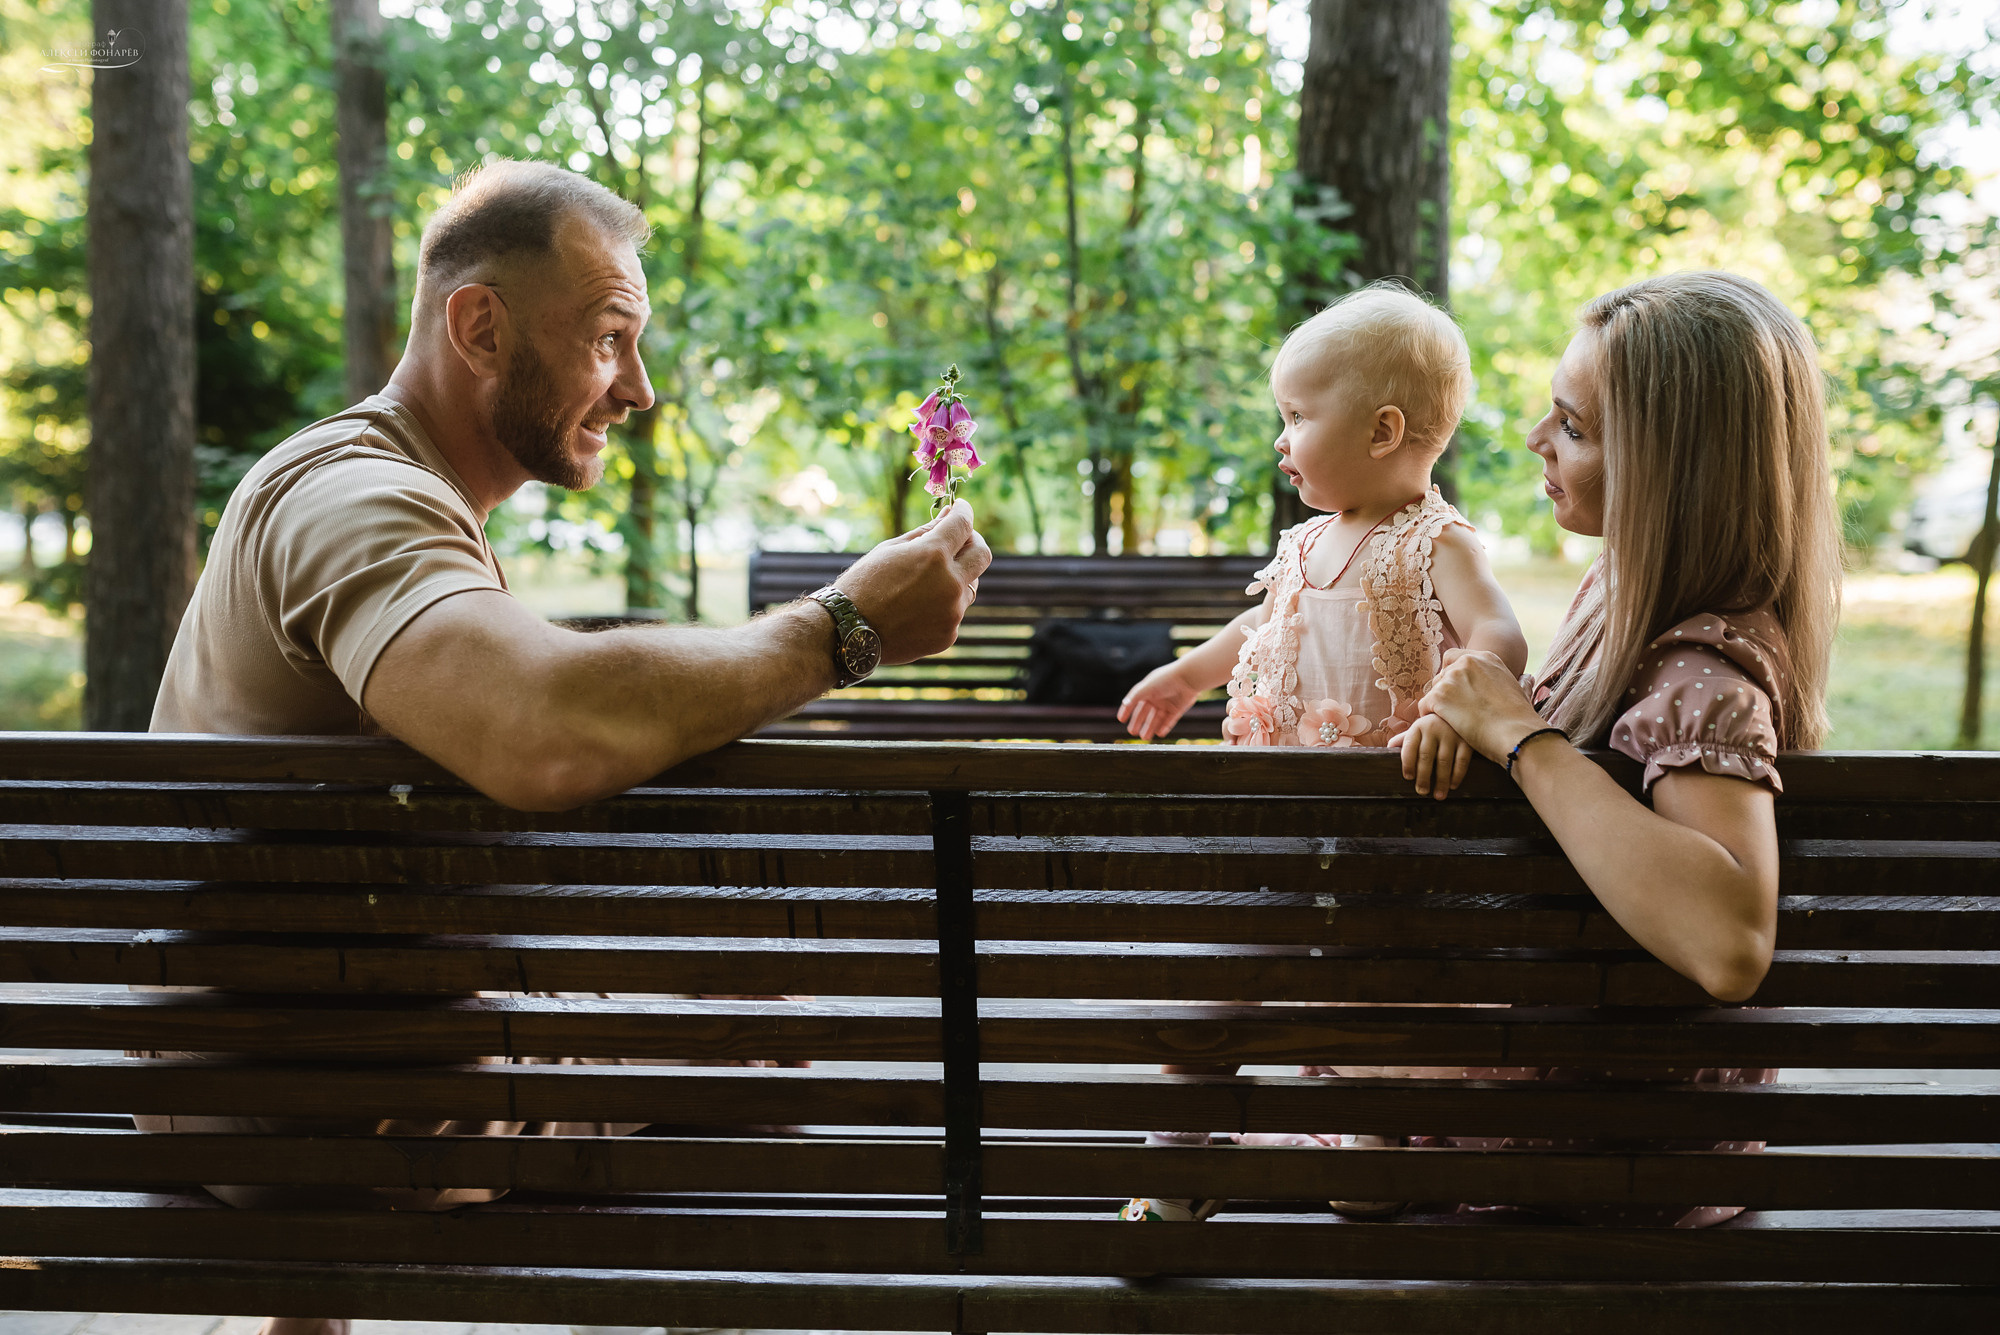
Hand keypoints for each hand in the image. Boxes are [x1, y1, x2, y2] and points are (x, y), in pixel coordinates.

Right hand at [836, 500, 991, 663]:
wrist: (848, 632)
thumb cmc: (864, 584)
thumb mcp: (891, 549)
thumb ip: (926, 532)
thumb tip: (949, 515)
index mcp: (933, 555)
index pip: (963, 524)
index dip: (964, 512)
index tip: (960, 509)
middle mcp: (950, 583)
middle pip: (982, 554)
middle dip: (973, 541)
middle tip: (959, 539)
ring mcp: (952, 612)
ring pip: (969, 586)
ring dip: (956, 577)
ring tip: (924, 582)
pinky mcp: (949, 635)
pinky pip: (955, 612)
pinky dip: (943, 605)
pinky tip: (915, 609)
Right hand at [1118, 662, 1198, 740]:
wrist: (1188, 678)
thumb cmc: (1166, 679)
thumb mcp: (1147, 687)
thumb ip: (1135, 696)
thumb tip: (1124, 704)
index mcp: (1147, 689)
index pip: (1135, 701)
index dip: (1127, 710)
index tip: (1121, 719)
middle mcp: (1156, 697)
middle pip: (1145, 713)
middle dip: (1138, 723)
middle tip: (1132, 732)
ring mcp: (1167, 704)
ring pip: (1156, 719)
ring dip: (1150, 728)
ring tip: (1144, 737)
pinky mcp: (1177, 709)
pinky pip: (1169, 721)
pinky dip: (1164, 727)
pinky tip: (1159, 733)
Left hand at [1399, 713, 1475, 799]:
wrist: (1458, 713)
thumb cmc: (1433, 727)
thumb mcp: (1418, 730)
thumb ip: (1404, 740)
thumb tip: (1387, 750)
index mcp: (1418, 728)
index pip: (1409, 747)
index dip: (1407, 763)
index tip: (1408, 778)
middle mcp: (1433, 729)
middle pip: (1426, 756)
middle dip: (1423, 777)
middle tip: (1421, 792)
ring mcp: (1451, 734)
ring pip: (1444, 761)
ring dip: (1441, 781)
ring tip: (1438, 796)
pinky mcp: (1467, 740)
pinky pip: (1461, 760)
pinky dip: (1457, 775)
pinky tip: (1453, 786)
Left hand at [1417, 647, 1546, 762]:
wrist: (1516, 733)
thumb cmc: (1520, 718)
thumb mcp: (1520, 689)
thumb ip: (1515, 680)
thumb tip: (1528, 679)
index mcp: (1485, 657)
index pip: (1454, 658)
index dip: (1453, 676)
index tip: (1459, 692)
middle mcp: (1466, 663)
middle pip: (1442, 675)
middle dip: (1446, 692)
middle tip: (1456, 711)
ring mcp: (1452, 678)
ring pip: (1433, 691)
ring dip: (1439, 706)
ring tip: (1453, 721)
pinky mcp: (1440, 696)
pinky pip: (1425, 705)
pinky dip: (1430, 716)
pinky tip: (1443, 726)